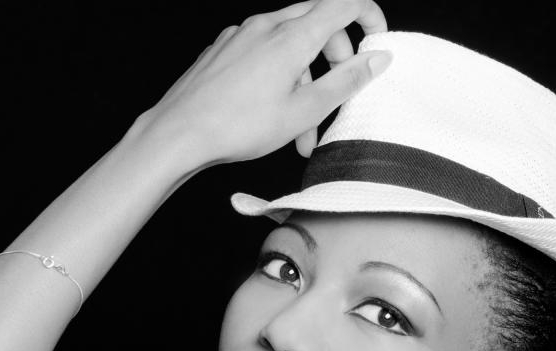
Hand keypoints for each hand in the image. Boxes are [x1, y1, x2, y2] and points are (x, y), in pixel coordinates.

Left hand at [132, 0, 389, 169]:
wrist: (178, 133)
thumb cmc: (237, 126)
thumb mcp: (304, 111)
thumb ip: (345, 81)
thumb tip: (377, 58)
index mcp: (292, 36)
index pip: (344, 3)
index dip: (369, 14)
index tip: (377, 38)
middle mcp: (265, 26)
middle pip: (317, 20)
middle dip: (337, 52)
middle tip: (340, 87)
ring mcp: (240, 35)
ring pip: (287, 43)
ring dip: (304, 77)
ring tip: (303, 128)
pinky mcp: (222, 50)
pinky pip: (260, 53)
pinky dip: (277, 76)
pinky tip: (271, 112)